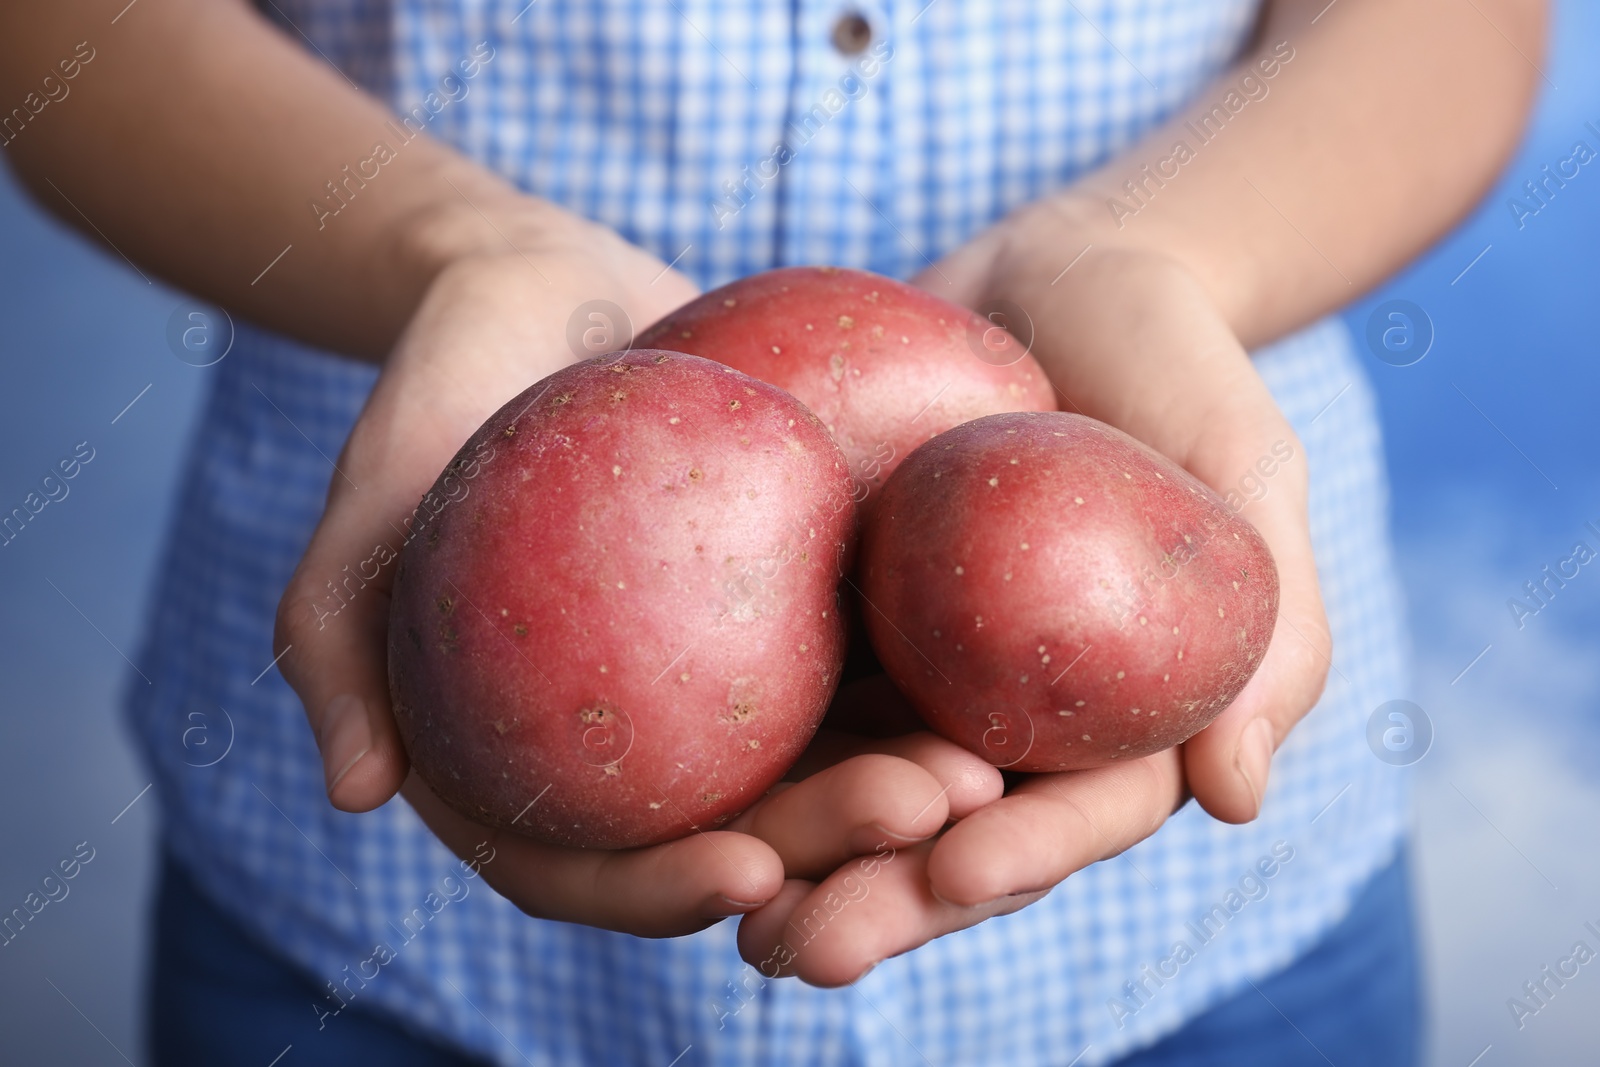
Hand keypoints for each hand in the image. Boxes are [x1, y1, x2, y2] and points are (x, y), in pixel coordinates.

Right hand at [274, 207, 1003, 935]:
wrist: (550, 289)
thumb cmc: (440, 391)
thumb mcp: (371, 496)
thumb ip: (337, 634)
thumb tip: (356, 794)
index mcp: (530, 759)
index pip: (588, 864)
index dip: (663, 892)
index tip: (746, 874)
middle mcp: (640, 743)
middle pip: (736, 830)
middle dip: (832, 844)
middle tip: (923, 811)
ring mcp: (727, 682)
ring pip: (824, 761)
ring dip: (908, 782)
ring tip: (984, 767)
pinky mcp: (800, 606)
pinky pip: (871, 650)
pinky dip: (931, 674)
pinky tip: (1000, 668)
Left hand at [734, 203, 1330, 983]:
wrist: (1057, 274)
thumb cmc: (1174, 362)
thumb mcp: (1244, 464)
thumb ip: (1267, 622)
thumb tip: (1235, 799)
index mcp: (1120, 715)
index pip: (1077, 810)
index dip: (1024, 852)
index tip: (955, 868)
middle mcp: (1013, 715)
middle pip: (952, 832)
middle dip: (886, 900)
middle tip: (806, 950)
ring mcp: (923, 672)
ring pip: (859, 791)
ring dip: (800, 865)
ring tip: (735, 923)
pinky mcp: (843, 617)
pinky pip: (791, 692)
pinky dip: (743, 754)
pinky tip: (667, 800)